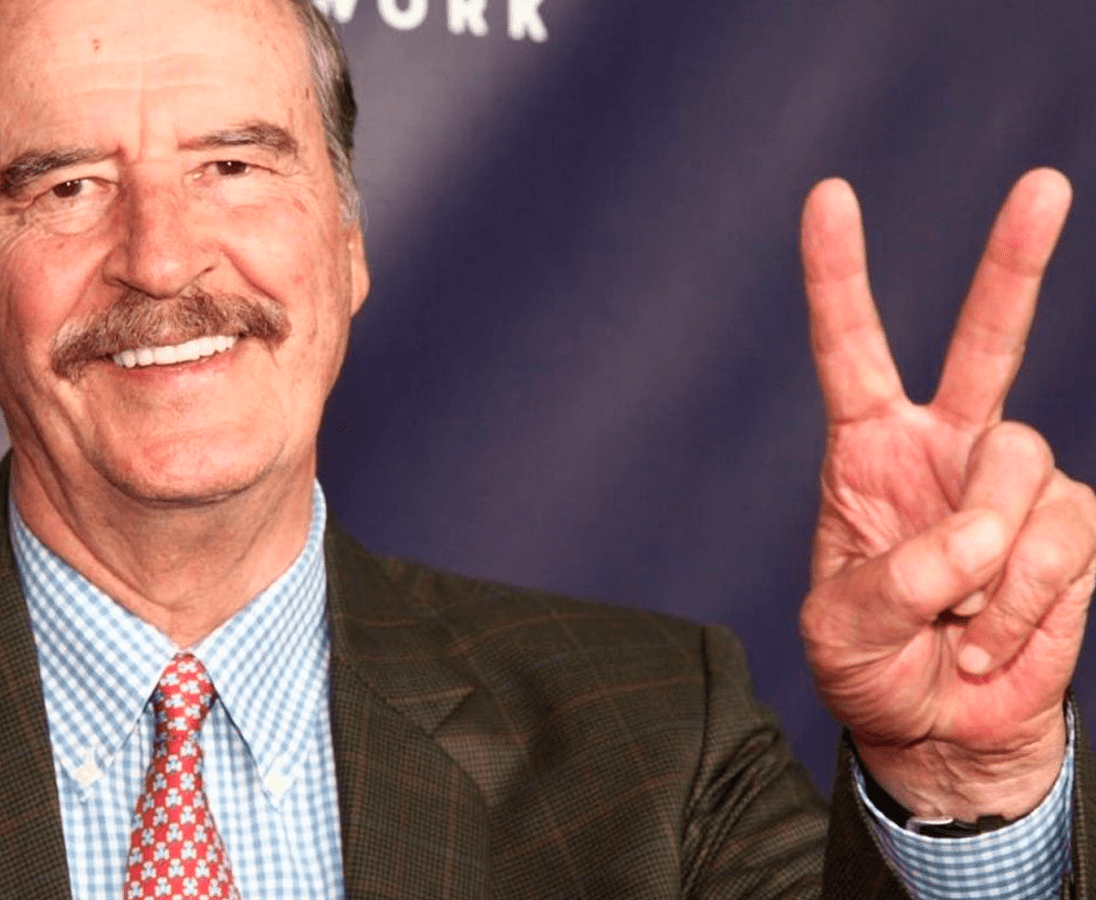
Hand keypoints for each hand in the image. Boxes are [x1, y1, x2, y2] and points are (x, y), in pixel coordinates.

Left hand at [798, 169, 1095, 820]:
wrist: (941, 730)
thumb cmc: (874, 668)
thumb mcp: (840, 632)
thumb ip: (890, 583)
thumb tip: (971, 544)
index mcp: (869, 452)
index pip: (852, 350)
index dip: (840, 276)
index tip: (830, 196)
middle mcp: (948, 449)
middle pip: (989, 340)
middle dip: (1014, 263)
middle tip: (1041, 184)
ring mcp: (1017, 485)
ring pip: (1024, 465)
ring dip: (988, 564)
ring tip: (957, 625)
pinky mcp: (1074, 530)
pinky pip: (1064, 540)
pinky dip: (1027, 604)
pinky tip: (993, 638)